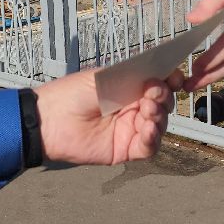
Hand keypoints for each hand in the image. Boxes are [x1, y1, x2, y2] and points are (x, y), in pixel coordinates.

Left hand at [34, 68, 174, 165]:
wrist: (49, 120)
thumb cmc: (71, 94)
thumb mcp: (104, 77)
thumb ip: (132, 76)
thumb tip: (158, 74)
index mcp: (129, 88)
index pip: (158, 84)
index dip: (170, 80)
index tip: (174, 77)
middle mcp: (132, 108)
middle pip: (163, 104)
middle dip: (163, 97)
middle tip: (153, 92)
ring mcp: (130, 129)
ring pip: (159, 125)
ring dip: (159, 116)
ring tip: (148, 109)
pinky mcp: (125, 150)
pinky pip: (148, 147)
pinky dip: (152, 138)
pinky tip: (147, 129)